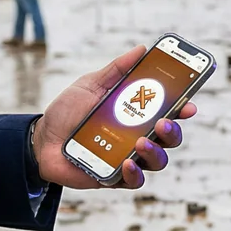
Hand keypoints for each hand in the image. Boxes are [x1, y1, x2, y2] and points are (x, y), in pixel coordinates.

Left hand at [33, 47, 197, 189]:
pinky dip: (135, 173)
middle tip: (163, 122)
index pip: (168, 111)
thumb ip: (116, 70)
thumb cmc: (68, 112)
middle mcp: (138, 136)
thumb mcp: (91, 85)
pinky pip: (134, 180)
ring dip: (155, 151)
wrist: (41, 139)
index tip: (189, 104)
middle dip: (173, 130)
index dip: (182, 108)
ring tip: (141, 142)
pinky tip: (127, 163)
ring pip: (158, 160)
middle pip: (169, 137)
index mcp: (136, 114)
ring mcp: (128, 157)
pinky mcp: (115, 177)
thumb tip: (140, 49)